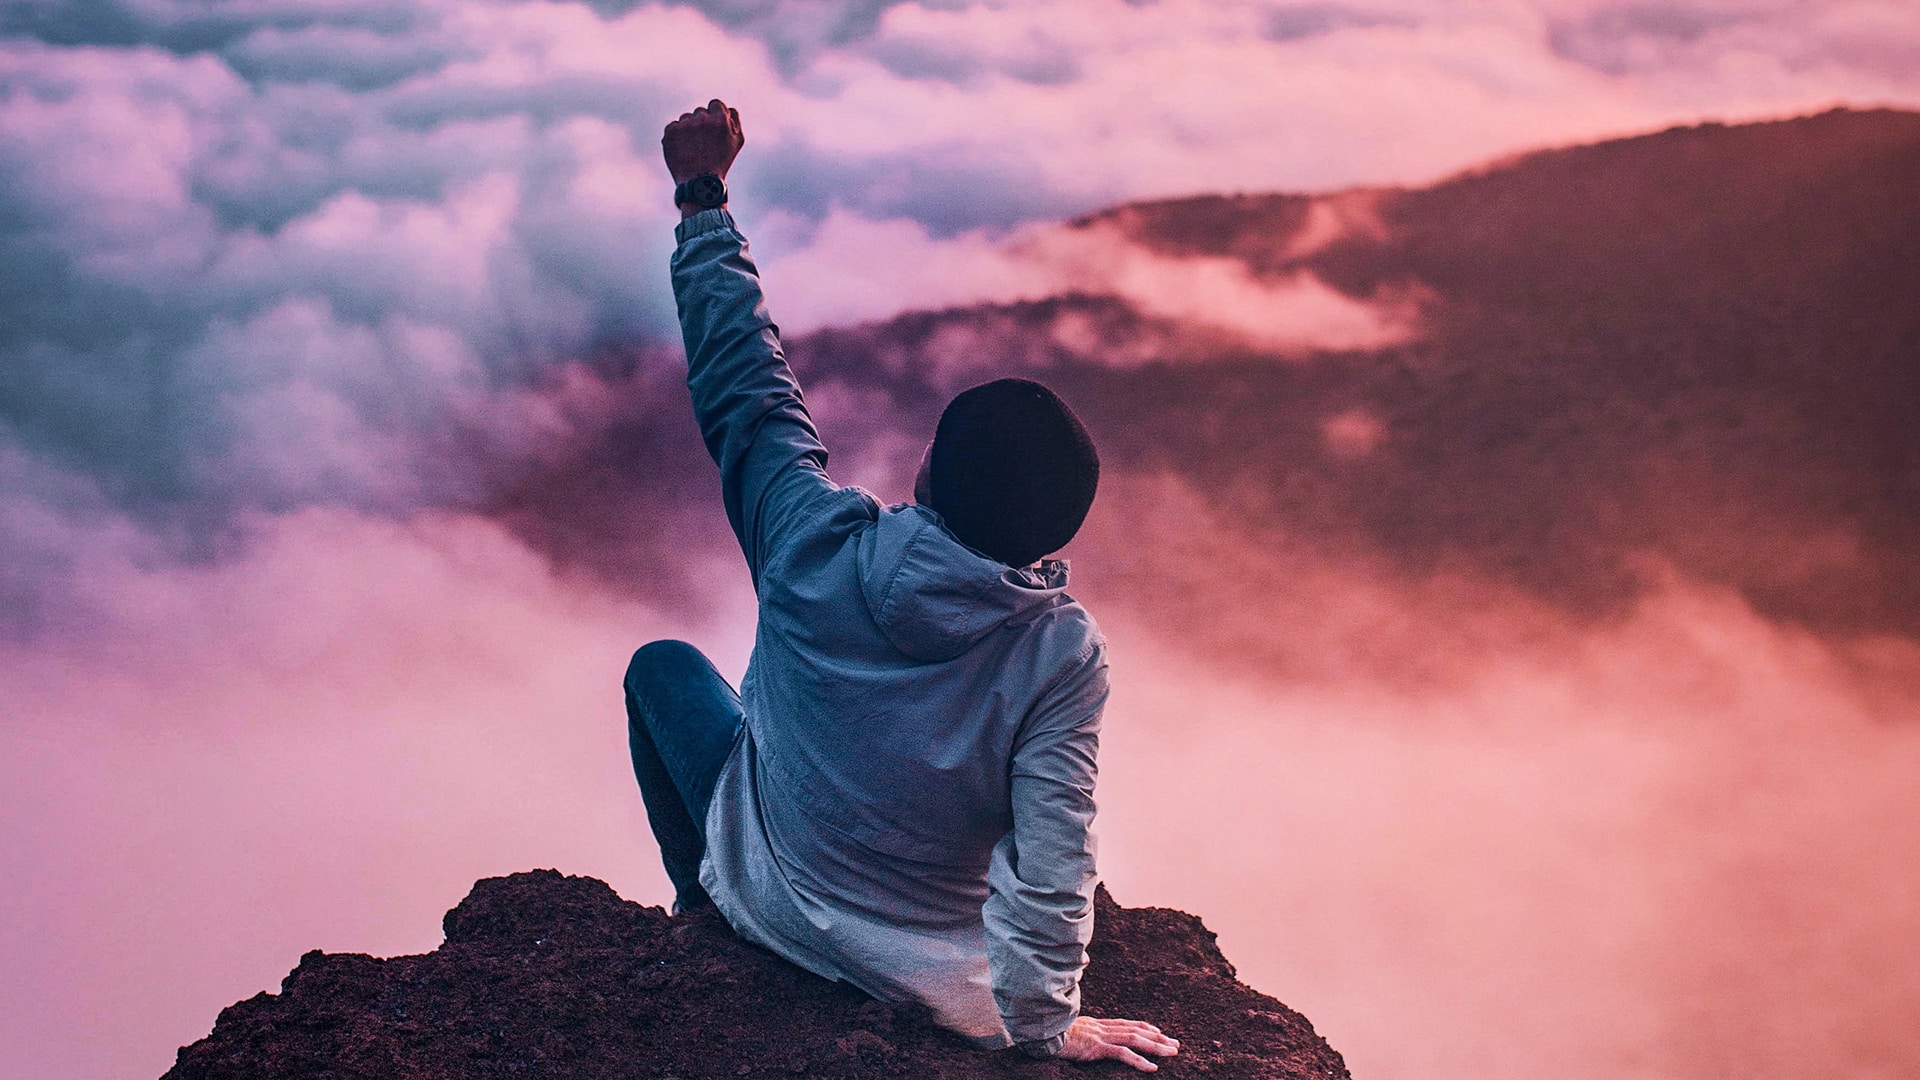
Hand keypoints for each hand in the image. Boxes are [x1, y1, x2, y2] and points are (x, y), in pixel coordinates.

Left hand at [662, 98, 743, 188]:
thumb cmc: (721, 162)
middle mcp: (702, 119)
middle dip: (701, 124)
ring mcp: (685, 125)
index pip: (715, 104)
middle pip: (700, 112)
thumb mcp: (737, 142)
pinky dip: (676, 136)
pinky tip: (683, 149)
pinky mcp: (671, 132)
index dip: (714, 116)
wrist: (699, 182)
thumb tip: (727, 108)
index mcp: (720, 120)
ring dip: (688, 129)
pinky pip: (673, 126)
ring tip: (693, 148)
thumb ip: (735, 121)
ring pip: (685, 118)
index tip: (712, 128)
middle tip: (704, 143)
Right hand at [1054, 1016, 1179, 1071]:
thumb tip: (1082, 1040)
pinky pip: (1122, 1054)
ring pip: (1135, 1039)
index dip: (1144, 1027)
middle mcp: (1101, 1027)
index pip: (1125, 1024)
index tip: (1159, 1032)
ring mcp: (1099, 1036)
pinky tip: (1152, 1068)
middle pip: (1136, 1030)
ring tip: (1173, 1053)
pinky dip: (1139, 1061)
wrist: (1037, 1031)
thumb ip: (1079, 1034)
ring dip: (1156, 1046)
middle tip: (1176, 1044)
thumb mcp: (1067, 1032)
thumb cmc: (1048, 1033)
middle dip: (1158, 1038)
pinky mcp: (1095, 1047)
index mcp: (1096, 1024)